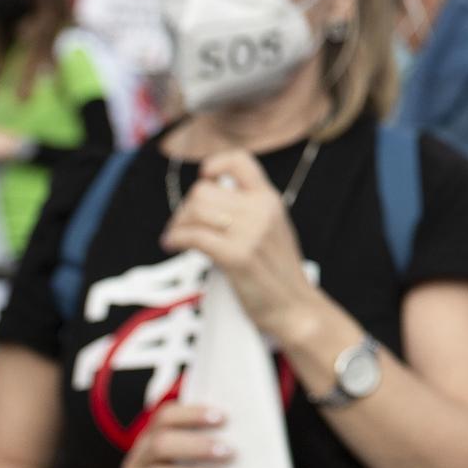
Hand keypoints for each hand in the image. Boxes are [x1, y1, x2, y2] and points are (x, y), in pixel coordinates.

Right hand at [105, 402, 230, 467]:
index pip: (165, 417)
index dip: (193, 414)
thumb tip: (248, 434)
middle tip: (229, 451)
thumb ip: (197, 445)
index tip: (223, 417)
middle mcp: (137, 461)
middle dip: (196, 446)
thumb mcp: (173, 460)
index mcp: (150, 440)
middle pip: (160, 445)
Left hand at [160, 149, 317, 341]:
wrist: (294, 306)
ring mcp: (250, 233)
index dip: (215, 164)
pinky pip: (194, 236)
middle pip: (203, 191)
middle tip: (183, 226)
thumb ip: (249, 209)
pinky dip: (176, 238)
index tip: (206, 179)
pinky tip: (173, 244)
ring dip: (177, 224)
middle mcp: (261, 210)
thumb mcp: (273, 228)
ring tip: (177, 237)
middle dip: (185, 209)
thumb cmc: (278, 272)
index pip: (240, 161)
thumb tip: (207, 199)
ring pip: (194, 211)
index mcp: (270, 199)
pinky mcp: (237, 256)